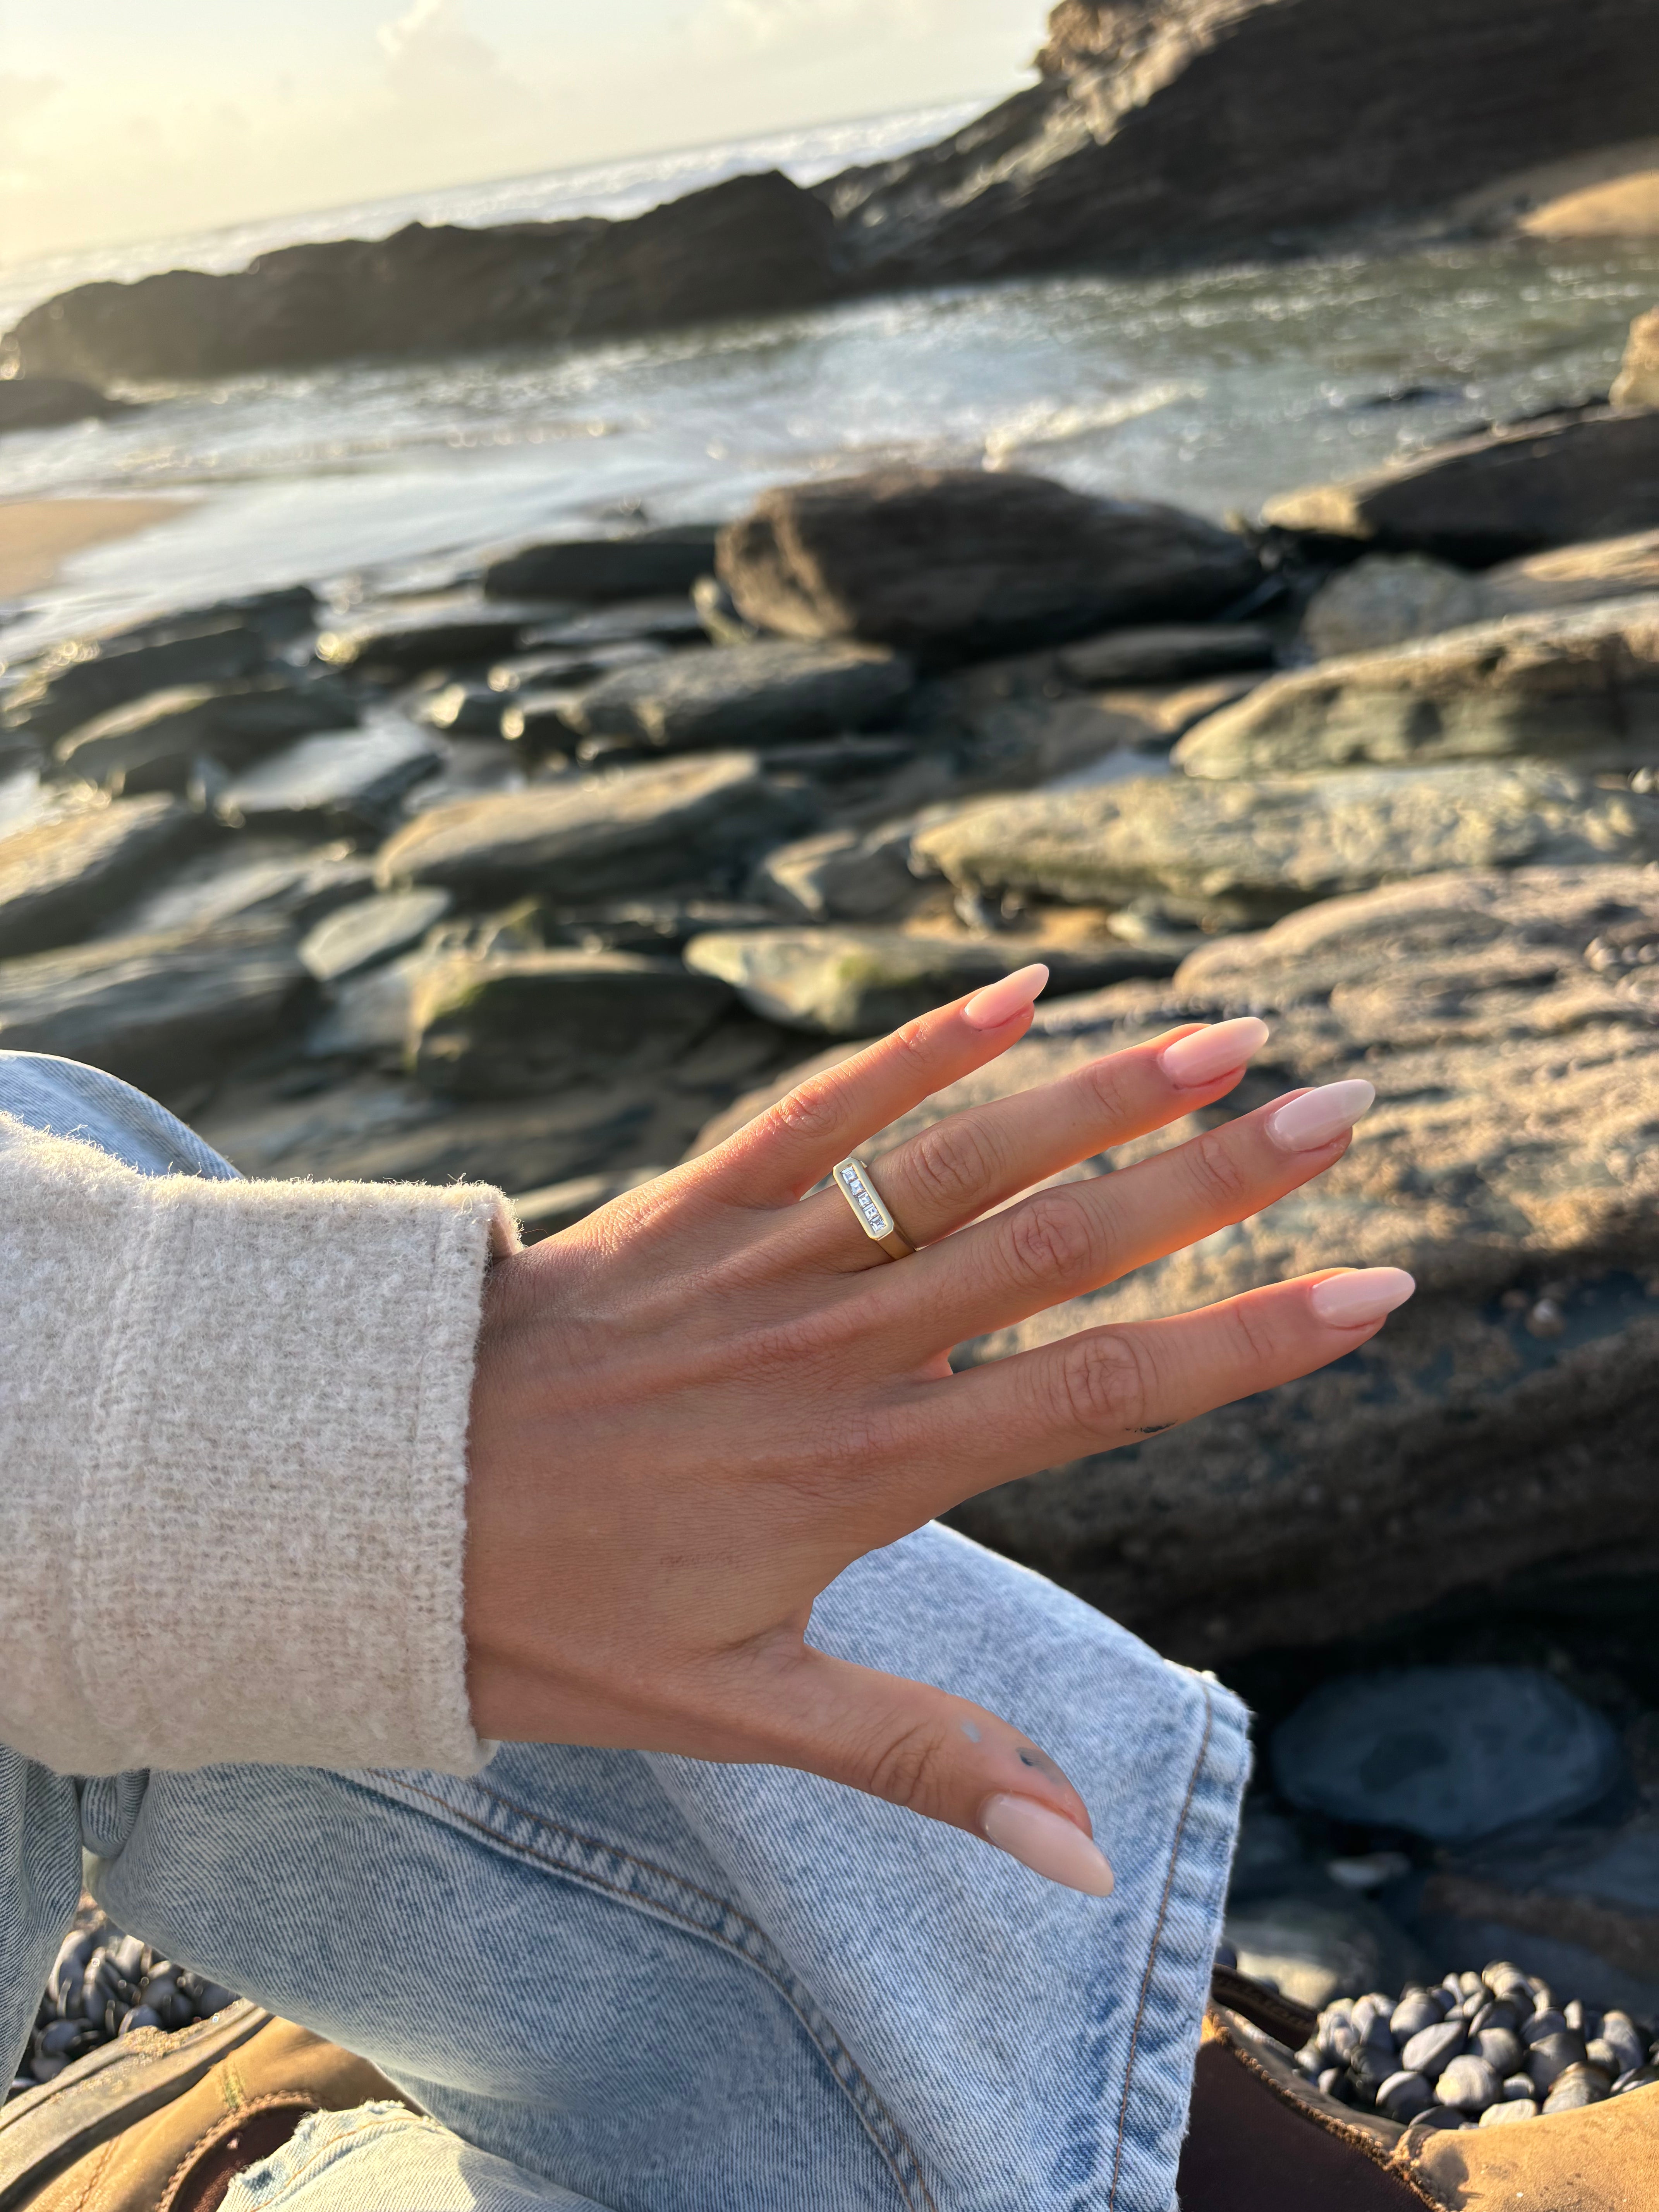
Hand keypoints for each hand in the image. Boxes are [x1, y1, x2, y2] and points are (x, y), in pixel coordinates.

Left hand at [463, 964, 1412, 1893]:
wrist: (371, 1508)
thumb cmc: (554, 1618)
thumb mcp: (739, 1715)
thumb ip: (919, 1759)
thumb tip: (1080, 1853)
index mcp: (871, 1467)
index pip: (1105, 1389)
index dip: (1249, 1341)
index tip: (1373, 1287)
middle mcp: (839, 1347)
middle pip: (1062, 1243)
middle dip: (1217, 1176)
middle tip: (1342, 1107)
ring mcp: (764, 1263)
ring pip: (959, 1159)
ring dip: (1098, 1092)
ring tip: (1220, 1034)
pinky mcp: (687, 1206)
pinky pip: (815, 1108)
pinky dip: (914, 1047)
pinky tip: (1013, 991)